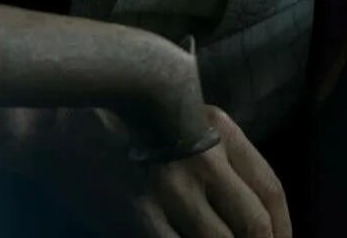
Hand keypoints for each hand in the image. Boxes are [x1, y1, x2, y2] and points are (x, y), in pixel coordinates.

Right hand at [0, 104, 290, 236]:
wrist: (63, 122)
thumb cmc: (128, 121)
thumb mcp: (183, 120)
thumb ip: (219, 156)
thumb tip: (251, 211)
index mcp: (220, 133)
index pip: (270, 190)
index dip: (283, 227)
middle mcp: (203, 161)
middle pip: (253, 225)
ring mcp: (170, 191)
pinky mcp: (137, 215)